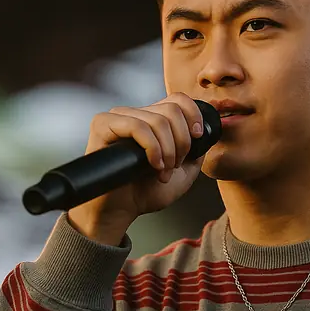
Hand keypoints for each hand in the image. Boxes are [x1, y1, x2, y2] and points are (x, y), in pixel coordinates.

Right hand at [67, 93, 206, 243]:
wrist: (121, 211)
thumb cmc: (147, 193)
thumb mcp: (184, 172)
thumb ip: (197, 151)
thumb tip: (206, 133)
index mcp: (152, 120)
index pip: (178, 99)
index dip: (193, 115)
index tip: (197, 138)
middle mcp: (135, 114)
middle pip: (172, 110)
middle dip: (181, 142)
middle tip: (175, 166)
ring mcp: (118, 118)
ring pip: (158, 120)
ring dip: (168, 151)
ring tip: (163, 172)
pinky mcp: (103, 125)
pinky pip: (137, 127)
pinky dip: (152, 148)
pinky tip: (152, 165)